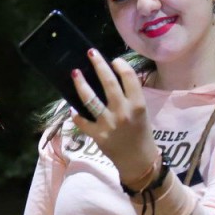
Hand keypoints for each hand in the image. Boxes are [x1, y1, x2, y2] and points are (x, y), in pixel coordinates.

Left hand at [69, 52, 157, 181]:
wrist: (139, 161)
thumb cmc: (141, 133)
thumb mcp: (141, 112)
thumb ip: (129, 97)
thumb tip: (112, 77)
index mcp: (138, 104)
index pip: (128, 77)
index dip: (120, 65)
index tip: (113, 60)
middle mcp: (123, 112)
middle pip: (108, 82)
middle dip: (99, 65)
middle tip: (90, 53)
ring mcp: (109, 123)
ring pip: (91, 99)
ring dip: (81, 84)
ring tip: (75, 72)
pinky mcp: (97, 135)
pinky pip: (82, 121)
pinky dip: (76, 114)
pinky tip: (73, 107)